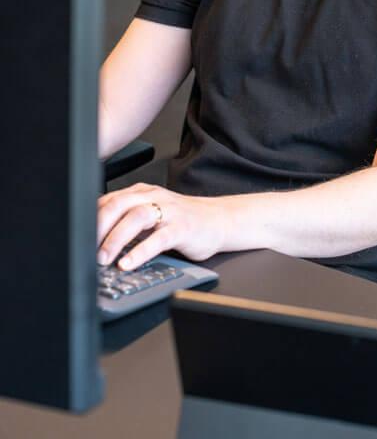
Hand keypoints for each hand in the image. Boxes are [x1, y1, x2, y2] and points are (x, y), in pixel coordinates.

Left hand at [97, 183, 224, 270]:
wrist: (218, 220)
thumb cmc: (181, 220)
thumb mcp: (151, 214)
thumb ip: (127, 219)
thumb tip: (95, 238)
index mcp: (142, 192)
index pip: (109, 200)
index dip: (90, 219)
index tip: (78, 239)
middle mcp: (153, 197)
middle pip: (119, 204)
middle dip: (99, 227)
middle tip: (86, 250)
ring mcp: (169, 211)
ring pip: (136, 217)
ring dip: (116, 238)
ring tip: (104, 258)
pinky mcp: (182, 227)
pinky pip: (158, 238)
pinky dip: (140, 251)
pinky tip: (129, 263)